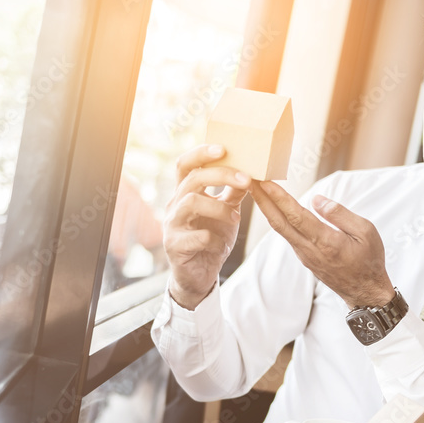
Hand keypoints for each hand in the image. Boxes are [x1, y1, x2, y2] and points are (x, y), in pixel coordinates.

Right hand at [164, 145, 249, 308]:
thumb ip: (234, 192)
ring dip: (219, 207)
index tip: (223, 148)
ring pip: (192, 203)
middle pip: (192, 178)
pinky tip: (220, 245)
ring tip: (236, 218)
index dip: (201, 153)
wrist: (199, 274)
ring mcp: (172, 225)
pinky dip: (214, 239)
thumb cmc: (212, 239)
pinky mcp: (175, 246)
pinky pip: (197, 236)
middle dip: (221, 175)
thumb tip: (251, 171)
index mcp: (186, 193)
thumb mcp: (226, 212)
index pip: (186, 164)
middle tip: (246, 179)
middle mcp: (175, 205)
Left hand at [250, 181, 394, 308]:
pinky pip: (287, 235)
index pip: (297, 217)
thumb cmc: (369, 260)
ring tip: (256, 188)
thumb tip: (316, 199)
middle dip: (262, 200)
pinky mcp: (304, 257)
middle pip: (279, 222)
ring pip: (280, 229)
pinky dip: (276, 218)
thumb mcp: (366, 232)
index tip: (265, 182)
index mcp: (327, 242)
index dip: (279, 199)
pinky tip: (272, 206)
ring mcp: (304, 255)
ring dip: (266, 208)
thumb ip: (340, 215)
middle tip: (248, 180)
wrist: (364, 292)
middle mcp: (310, 250)